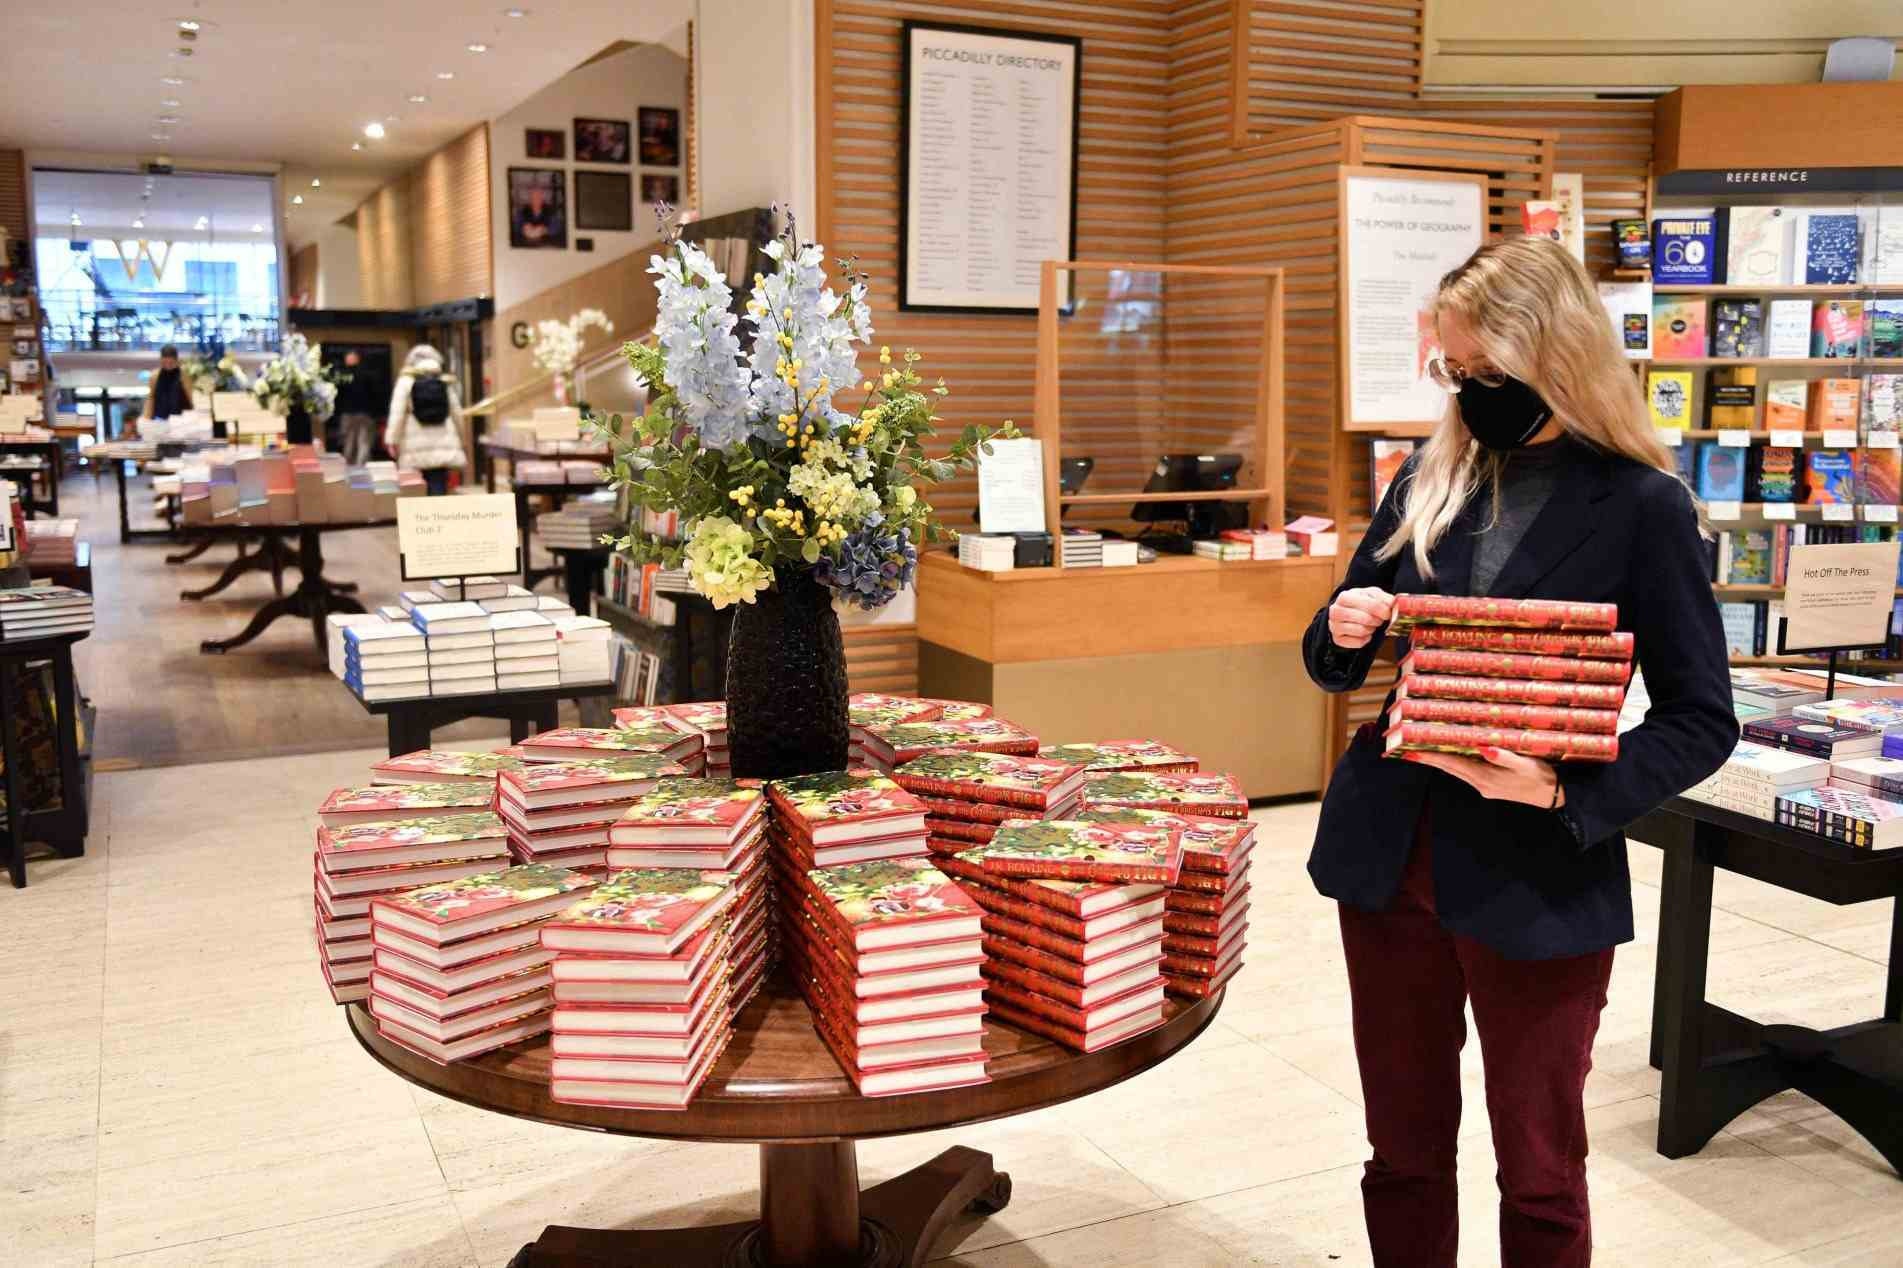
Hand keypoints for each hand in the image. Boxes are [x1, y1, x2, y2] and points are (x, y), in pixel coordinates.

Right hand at [1328, 587, 1393, 648]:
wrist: (1347, 611)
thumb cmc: (1362, 602)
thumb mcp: (1373, 595)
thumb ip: (1384, 598)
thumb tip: (1393, 604)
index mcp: (1345, 597)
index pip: (1370, 605)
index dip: (1383, 611)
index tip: (1388, 614)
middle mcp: (1336, 611)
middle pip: (1365, 619)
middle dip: (1377, 621)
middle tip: (1379, 619)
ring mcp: (1335, 626)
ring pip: (1362, 631)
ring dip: (1371, 629)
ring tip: (1370, 625)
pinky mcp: (1338, 639)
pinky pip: (1359, 642)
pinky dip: (1366, 639)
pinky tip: (1365, 633)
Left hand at [1401, 746, 1563, 808]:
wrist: (1556, 796)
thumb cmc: (1542, 777)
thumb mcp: (1525, 764)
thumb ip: (1504, 756)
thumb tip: (1484, 748)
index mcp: (1486, 778)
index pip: (1453, 765)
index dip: (1432, 757)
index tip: (1412, 752)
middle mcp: (1481, 784)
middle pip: (1450, 768)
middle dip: (1430, 759)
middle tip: (1408, 750)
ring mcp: (1486, 786)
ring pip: (1458, 770)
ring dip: (1441, 760)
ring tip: (1424, 750)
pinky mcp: (1492, 785)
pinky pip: (1468, 771)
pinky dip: (1457, 762)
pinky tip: (1452, 754)